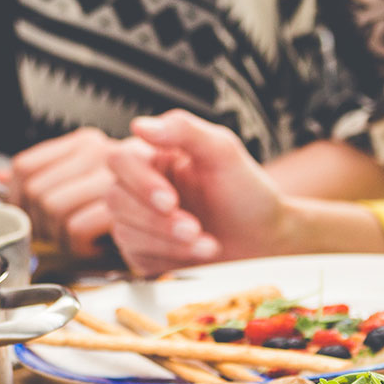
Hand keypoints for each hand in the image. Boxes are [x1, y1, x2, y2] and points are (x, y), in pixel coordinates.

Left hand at [0, 128, 119, 256]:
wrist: (184, 222)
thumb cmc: (130, 209)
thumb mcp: (80, 183)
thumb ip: (39, 177)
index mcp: (85, 143)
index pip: (24, 167)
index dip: (17, 198)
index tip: (31, 214)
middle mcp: (99, 154)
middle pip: (35, 192)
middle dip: (40, 222)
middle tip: (60, 232)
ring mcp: (113, 178)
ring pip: (52, 210)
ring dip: (61, 236)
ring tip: (80, 237)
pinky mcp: (124, 207)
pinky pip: (75, 229)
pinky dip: (81, 246)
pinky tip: (96, 244)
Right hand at [106, 110, 287, 275]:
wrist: (265, 240)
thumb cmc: (248, 195)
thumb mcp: (224, 152)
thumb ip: (185, 130)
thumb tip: (141, 125)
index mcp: (156, 157)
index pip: (121, 161)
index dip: (141, 183)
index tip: (170, 200)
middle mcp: (142, 188)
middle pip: (117, 199)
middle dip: (158, 219)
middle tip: (193, 228)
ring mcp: (140, 222)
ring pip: (125, 231)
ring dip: (168, 241)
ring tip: (207, 244)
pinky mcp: (144, 252)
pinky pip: (137, 258)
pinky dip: (170, 259)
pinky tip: (198, 255)